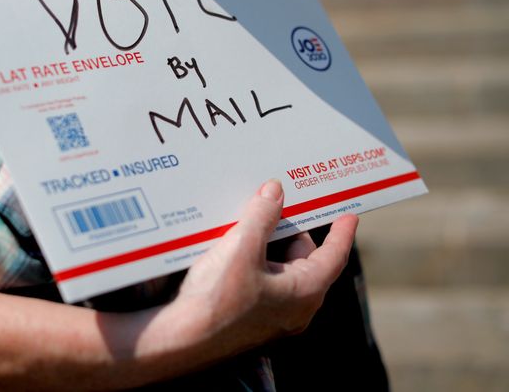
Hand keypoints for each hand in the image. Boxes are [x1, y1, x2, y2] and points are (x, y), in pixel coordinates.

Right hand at [169, 179, 357, 360]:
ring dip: (266, 248)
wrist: (182, 339)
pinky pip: (263, 284)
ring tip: (243, 228)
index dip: (341, 233)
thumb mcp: (242, 247)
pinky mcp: (252, 320)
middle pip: (303, 259)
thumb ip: (262, 215)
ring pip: (280, 271)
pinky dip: (253, 264)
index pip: (333, 256)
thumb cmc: (217, 299)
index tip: (349, 216)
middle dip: (288, 233)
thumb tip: (275, 192)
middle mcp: (296, 309)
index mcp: (305, 292)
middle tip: (271, 209)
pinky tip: (230, 252)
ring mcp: (274, 317)